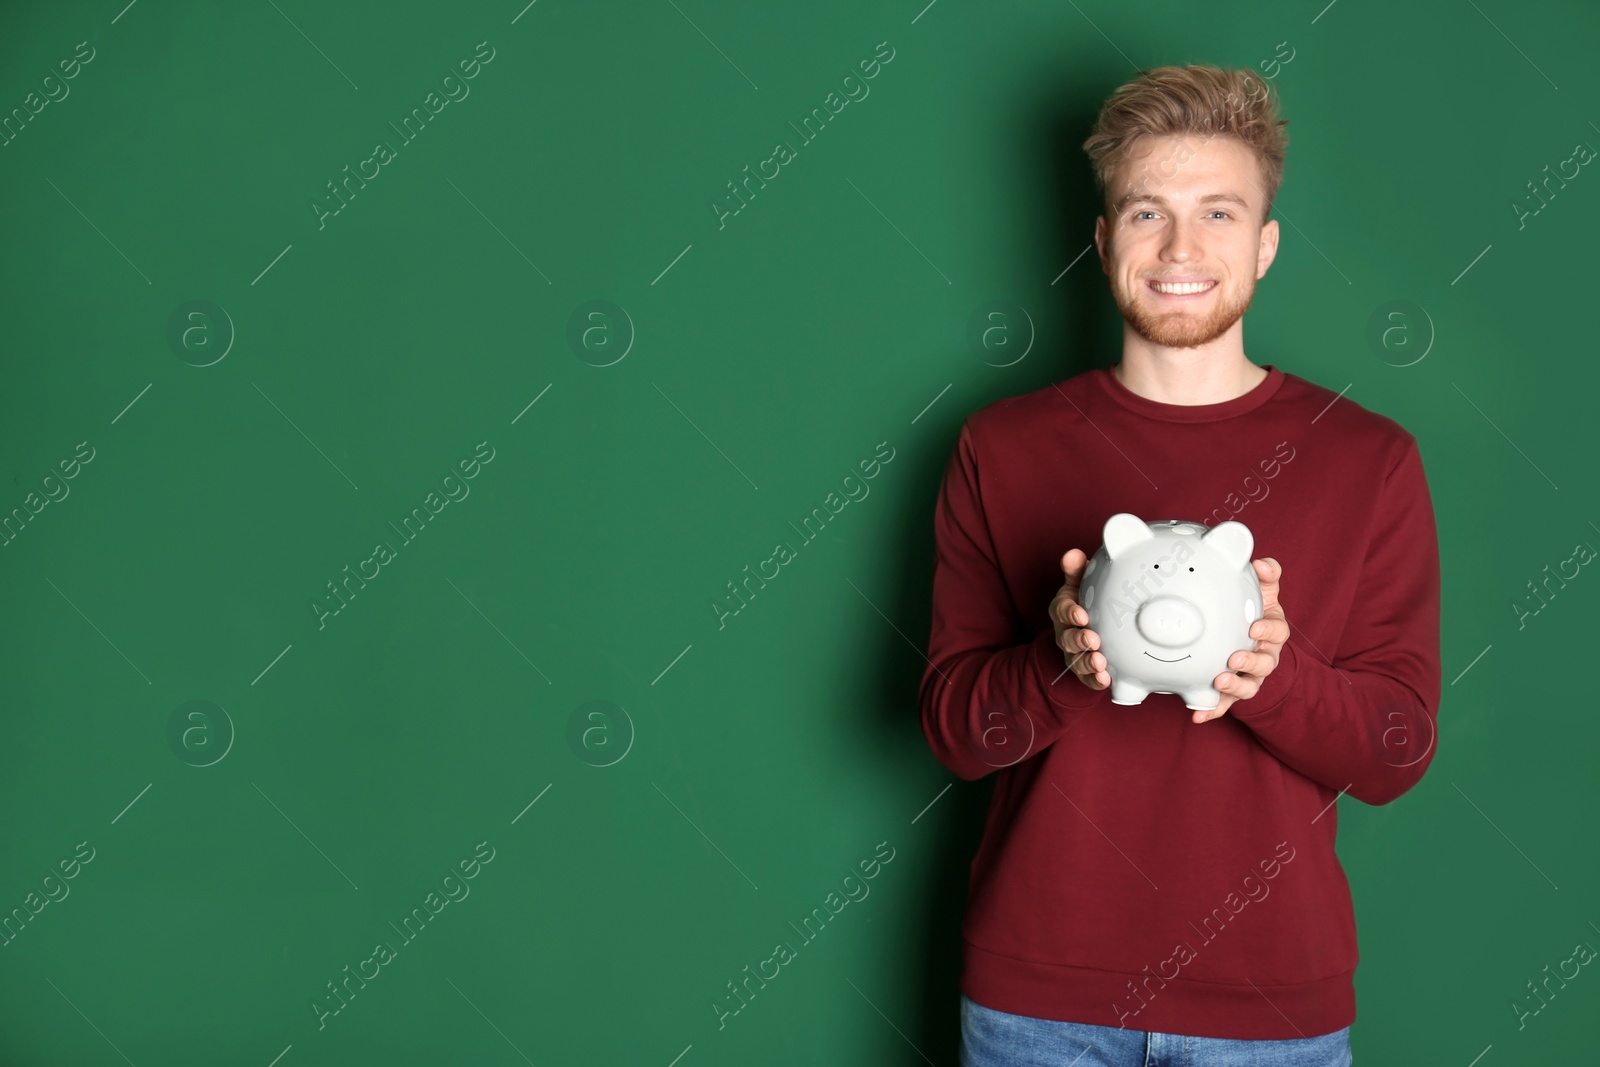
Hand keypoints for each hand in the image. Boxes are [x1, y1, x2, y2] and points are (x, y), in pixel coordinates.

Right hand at [1048, 549, 1109, 690]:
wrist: (1085, 628)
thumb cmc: (1084, 602)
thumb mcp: (1079, 584)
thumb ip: (1076, 570)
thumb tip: (1073, 554)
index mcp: (1063, 610)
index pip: (1062, 610)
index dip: (1070, 613)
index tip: (1082, 614)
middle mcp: (1064, 633)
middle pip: (1067, 638)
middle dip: (1079, 640)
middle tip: (1092, 640)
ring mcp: (1073, 654)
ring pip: (1076, 660)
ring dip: (1087, 662)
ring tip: (1100, 662)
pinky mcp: (1084, 671)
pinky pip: (1087, 679)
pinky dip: (1095, 681)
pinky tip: (1106, 680)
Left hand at [1193, 557, 1289, 723]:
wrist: (1247, 636)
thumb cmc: (1253, 611)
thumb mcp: (1262, 590)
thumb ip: (1266, 575)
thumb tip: (1262, 563)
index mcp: (1271, 631)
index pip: (1277, 632)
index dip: (1268, 631)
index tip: (1254, 628)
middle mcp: (1265, 656)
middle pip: (1266, 664)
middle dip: (1251, 663)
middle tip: (1234, 659)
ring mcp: (1250, 676)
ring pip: (1249, 686)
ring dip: (1235, 687)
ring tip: (1219, 682)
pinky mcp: (1233, 692)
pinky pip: (1225, 704)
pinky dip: (1213, 711)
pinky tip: (1198, 716)